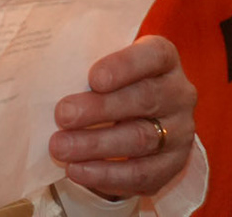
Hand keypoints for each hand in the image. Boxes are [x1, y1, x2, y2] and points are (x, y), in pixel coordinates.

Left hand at [50, 36, 196, 198]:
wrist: (134, 118)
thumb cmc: (112, 83)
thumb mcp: (106, 65)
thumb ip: (87, 64)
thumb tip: (51, 75)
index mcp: (164, 59)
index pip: (153, 56)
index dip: (124, 66)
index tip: (93, 78)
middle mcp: (179, 93)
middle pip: (144, 99)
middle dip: (100, 109)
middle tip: (63, 115)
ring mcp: (180, 131)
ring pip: (141, 139)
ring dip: (97, 145)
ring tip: (61, 147)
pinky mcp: (172, 165)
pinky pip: (141, 174)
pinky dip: (106, 174)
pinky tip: (78, 170)